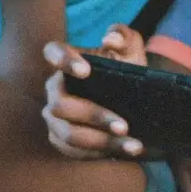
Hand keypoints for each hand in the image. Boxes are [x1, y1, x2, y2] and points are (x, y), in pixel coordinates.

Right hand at [40, 39, 144, 160]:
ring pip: (68, 133)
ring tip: (131, 144)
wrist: (137, 104)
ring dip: (101, 141)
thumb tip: (110, 39)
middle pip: (61, 105)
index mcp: (69, 62)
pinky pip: (72, 152)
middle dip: (93, 116)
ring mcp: (55, 117)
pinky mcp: (61, 140)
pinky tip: (123, 152)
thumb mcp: (133, 52)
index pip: (53, 52)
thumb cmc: (129, 72)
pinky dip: (99, 154)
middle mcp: (56, 89)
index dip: (63, 60)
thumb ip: (124, 37)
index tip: (86, 71)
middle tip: (124, 125)